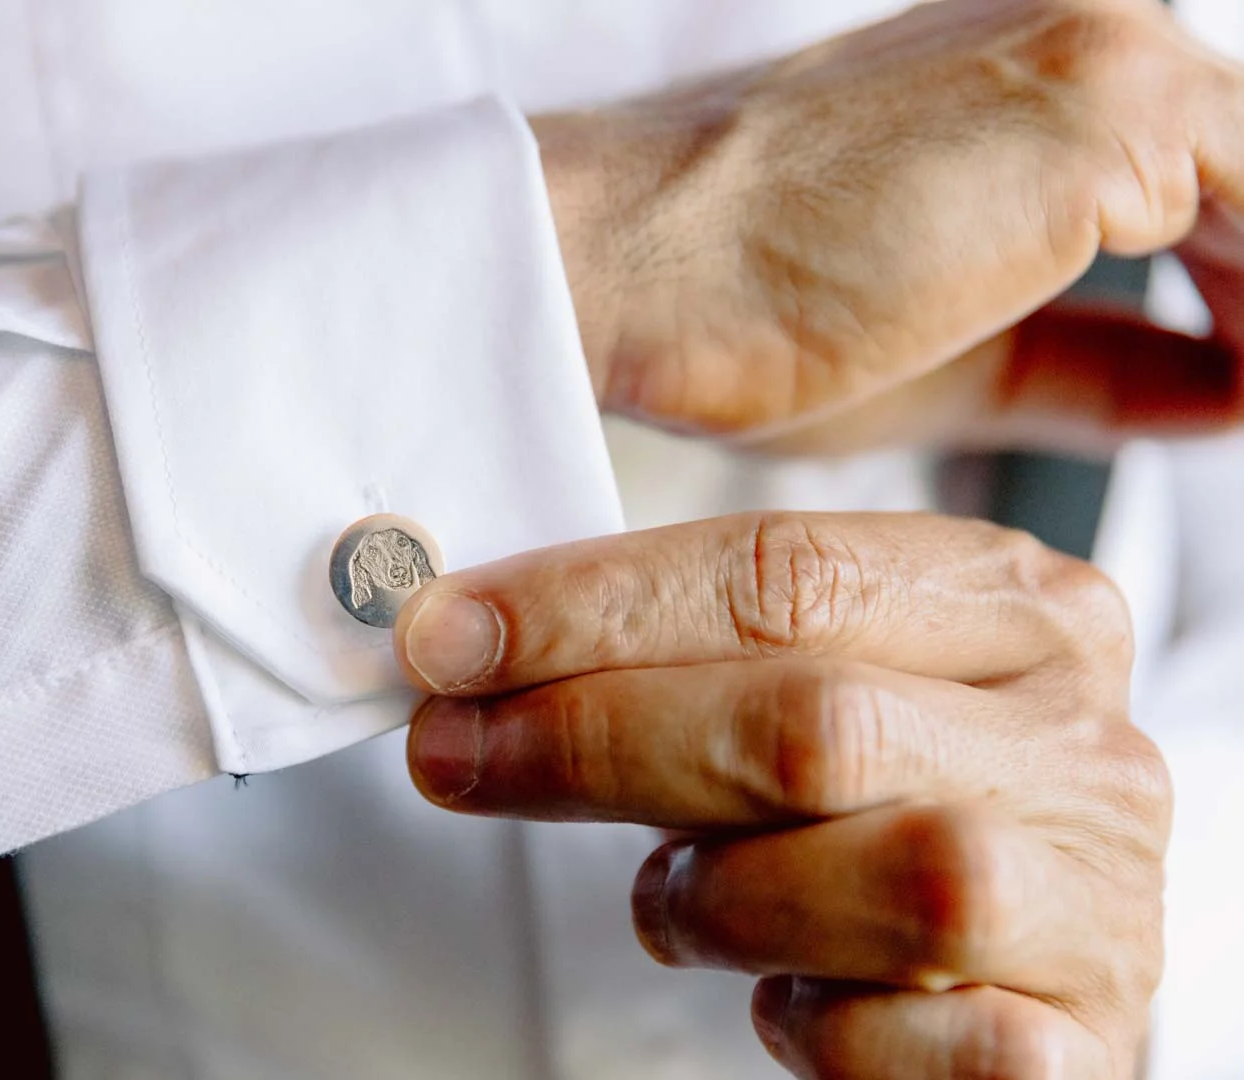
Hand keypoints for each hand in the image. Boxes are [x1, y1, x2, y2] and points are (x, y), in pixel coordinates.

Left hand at [395, 513, 1167, 1077]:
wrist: (1006, 955)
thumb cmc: (875, 802)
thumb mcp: (799, 685)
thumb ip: (679, 652)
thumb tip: (467, 646)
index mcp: (1014, 609)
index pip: (788, 572)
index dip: (596, 605)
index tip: (450, 636)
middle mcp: (1076, 739)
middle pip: (814, 721)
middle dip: (597, 740)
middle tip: (454, 752)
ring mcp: (1097, 896)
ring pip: (890, 880)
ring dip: (717, 896)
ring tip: (666, 898)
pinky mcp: (1081, 1045)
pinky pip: (923, 1044)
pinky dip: (815, 1026)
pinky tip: (781, 997)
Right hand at [536, 0, 1243, 453]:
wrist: (626, 265)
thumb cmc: (736, 306)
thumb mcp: (960, 357)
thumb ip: (1101, 363)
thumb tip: (1224, 392)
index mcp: (1031, 62)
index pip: (1204, 184)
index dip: (1239, 298)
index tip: (1234, 380)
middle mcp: (1088, 22)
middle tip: (1243, 403)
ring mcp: (1107, 44)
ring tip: (1243, 407)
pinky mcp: (1108, 98)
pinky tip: (1243, 397)